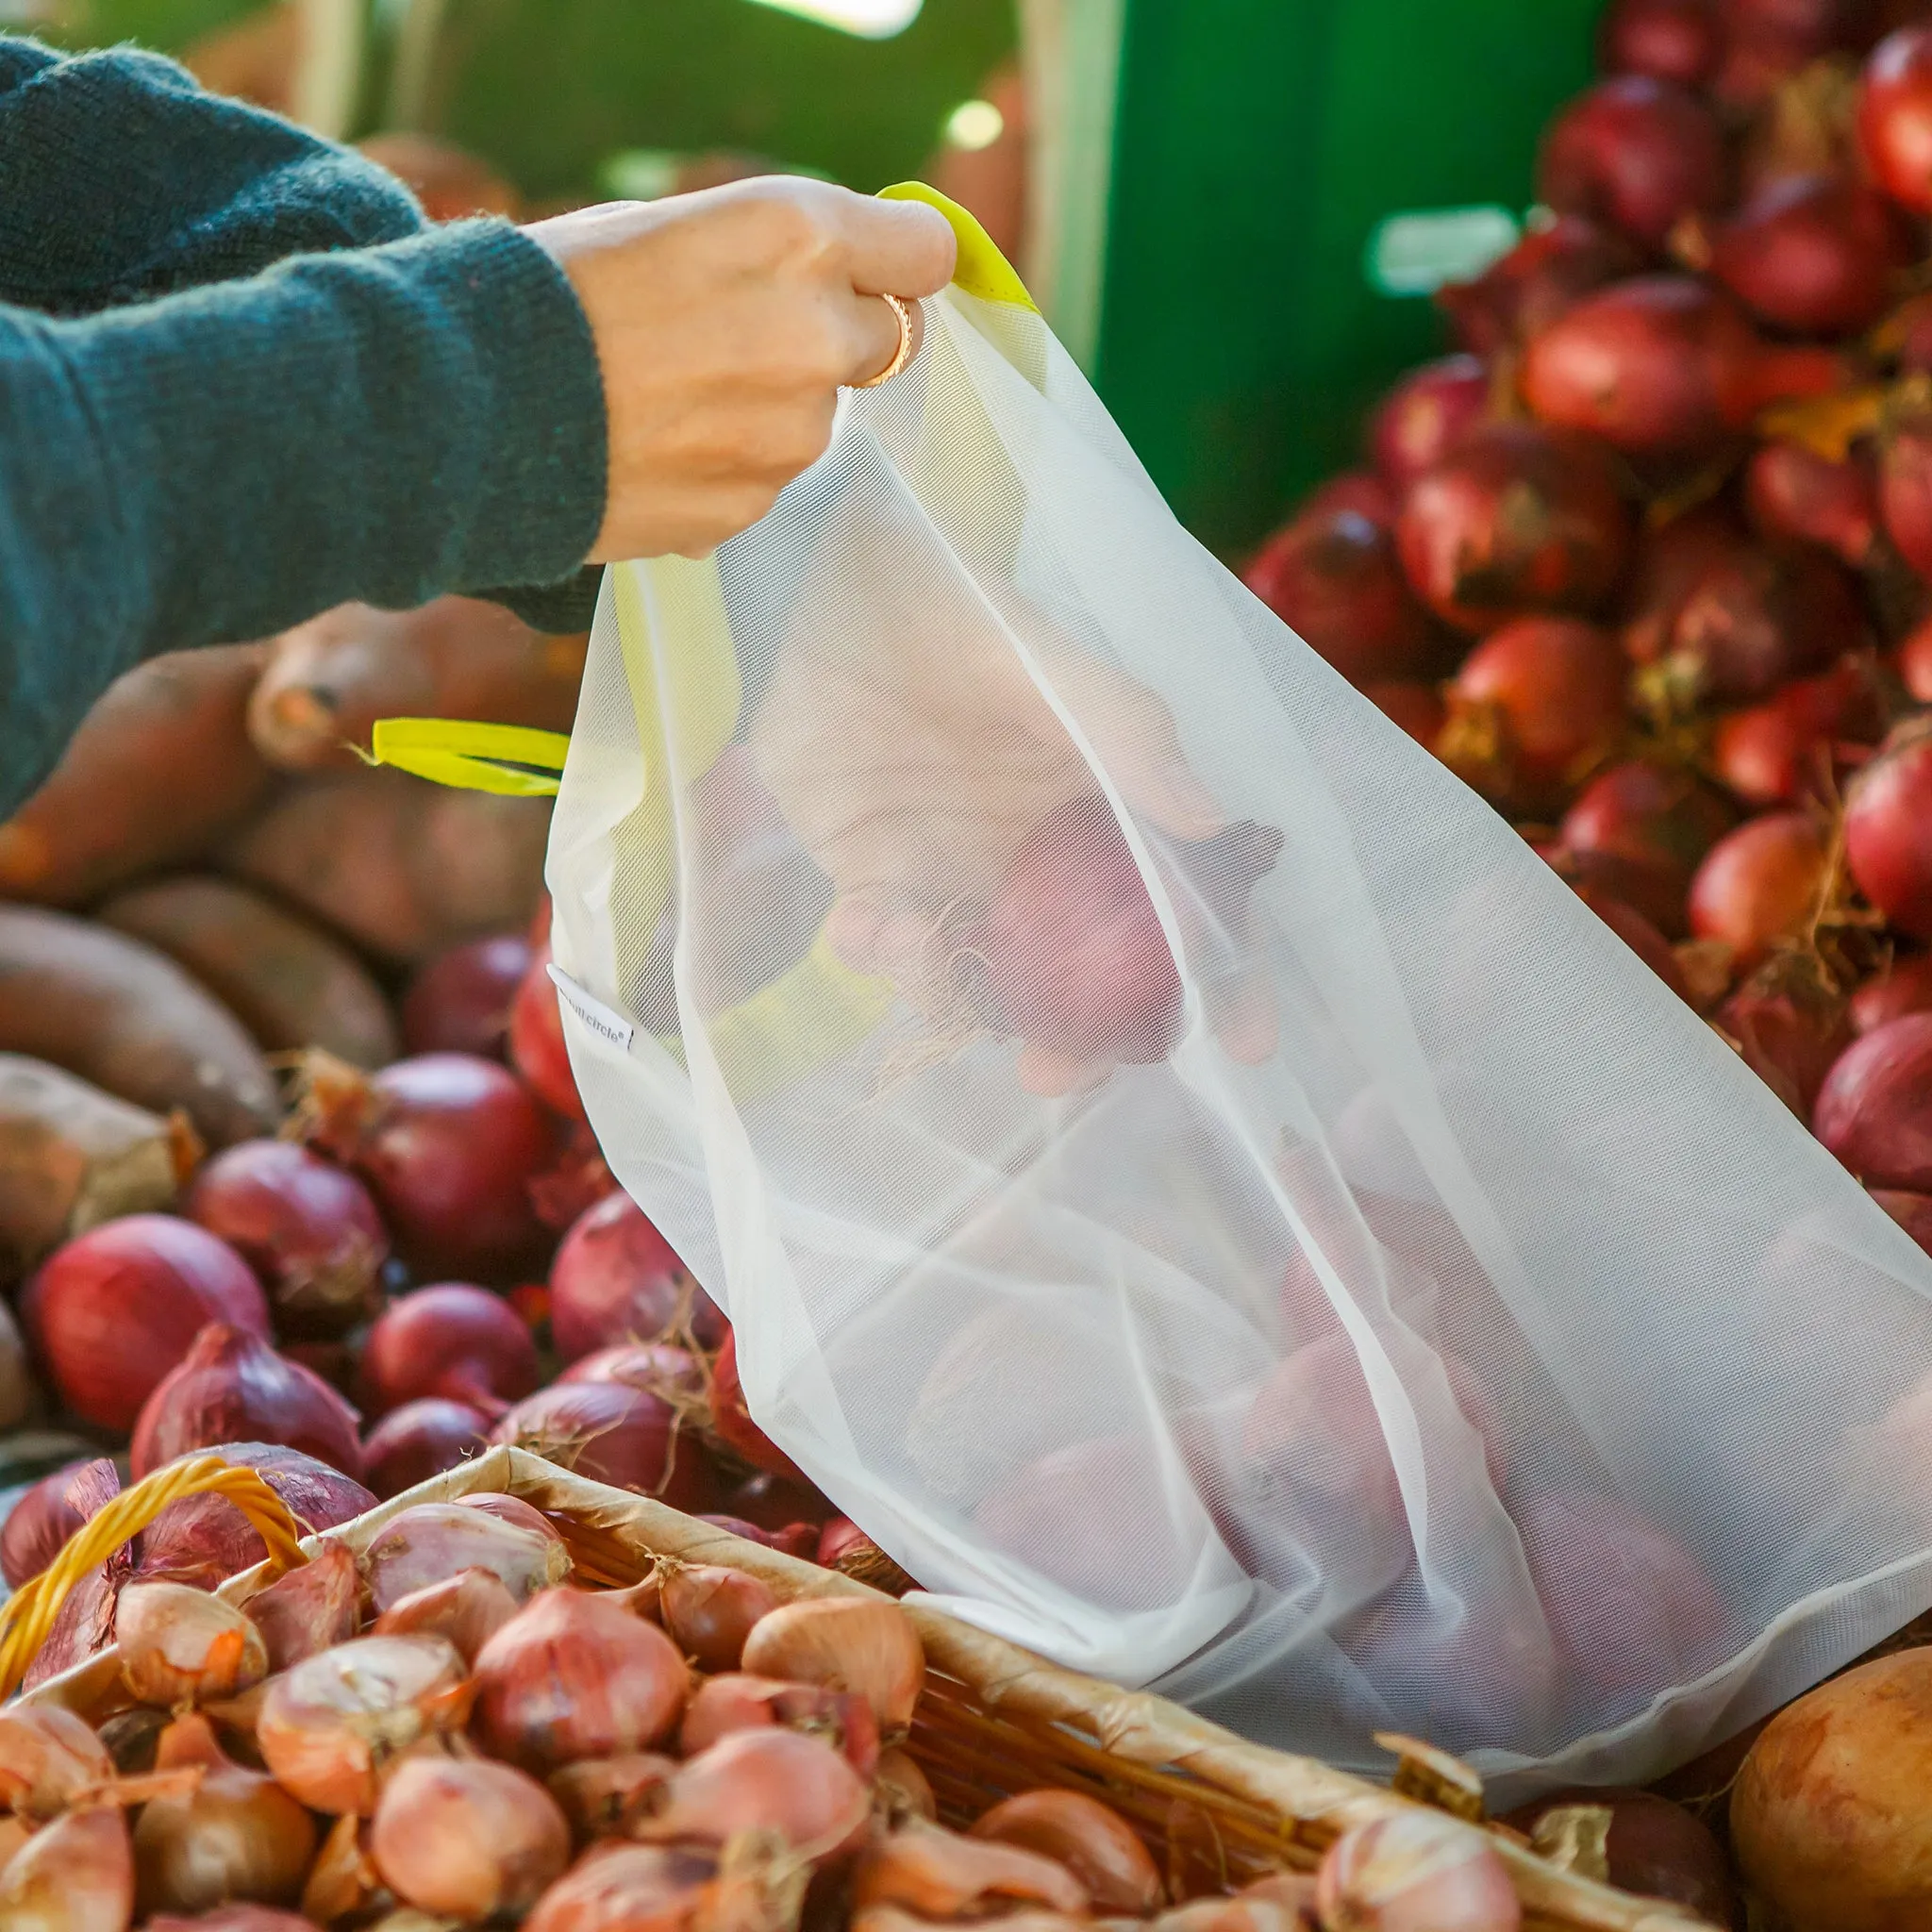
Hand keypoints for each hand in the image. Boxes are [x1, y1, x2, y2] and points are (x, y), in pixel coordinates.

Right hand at [524, 180, 954, 561]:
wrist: (466, 406)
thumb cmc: (553, 294)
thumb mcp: (669, 225)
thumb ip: (772, 252)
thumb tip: (839, 291)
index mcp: (796, 236)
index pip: (923, 253)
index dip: (896, 263)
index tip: (869, 275)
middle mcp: (813, 335)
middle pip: (885, 342)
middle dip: (830, 337)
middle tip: (737, 336)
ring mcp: (790, 434)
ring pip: (819, 418)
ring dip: (770, 408)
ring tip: (669, 395)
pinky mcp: (753, 505)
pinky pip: (766, 480)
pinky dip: (726, 466)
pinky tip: (653, 445)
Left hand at [751, 519, 1277, 1093]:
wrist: (819, 583)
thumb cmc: (942, 598)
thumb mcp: (1031, 650)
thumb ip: (1115, 726)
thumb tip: (1208, 821)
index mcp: (1104, 798)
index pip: (1184, 895)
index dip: (1224, 971)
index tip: (1247, 1044)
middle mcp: (1043, 851)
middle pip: (1092, 969)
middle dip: (1080, 1035)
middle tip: (1055, 1074)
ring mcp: (961, 870)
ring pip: (990, 977)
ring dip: (957, 995)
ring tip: (904, 944)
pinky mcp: (879, 875)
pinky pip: (893, 950)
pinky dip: (878, 957)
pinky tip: (856, 924)